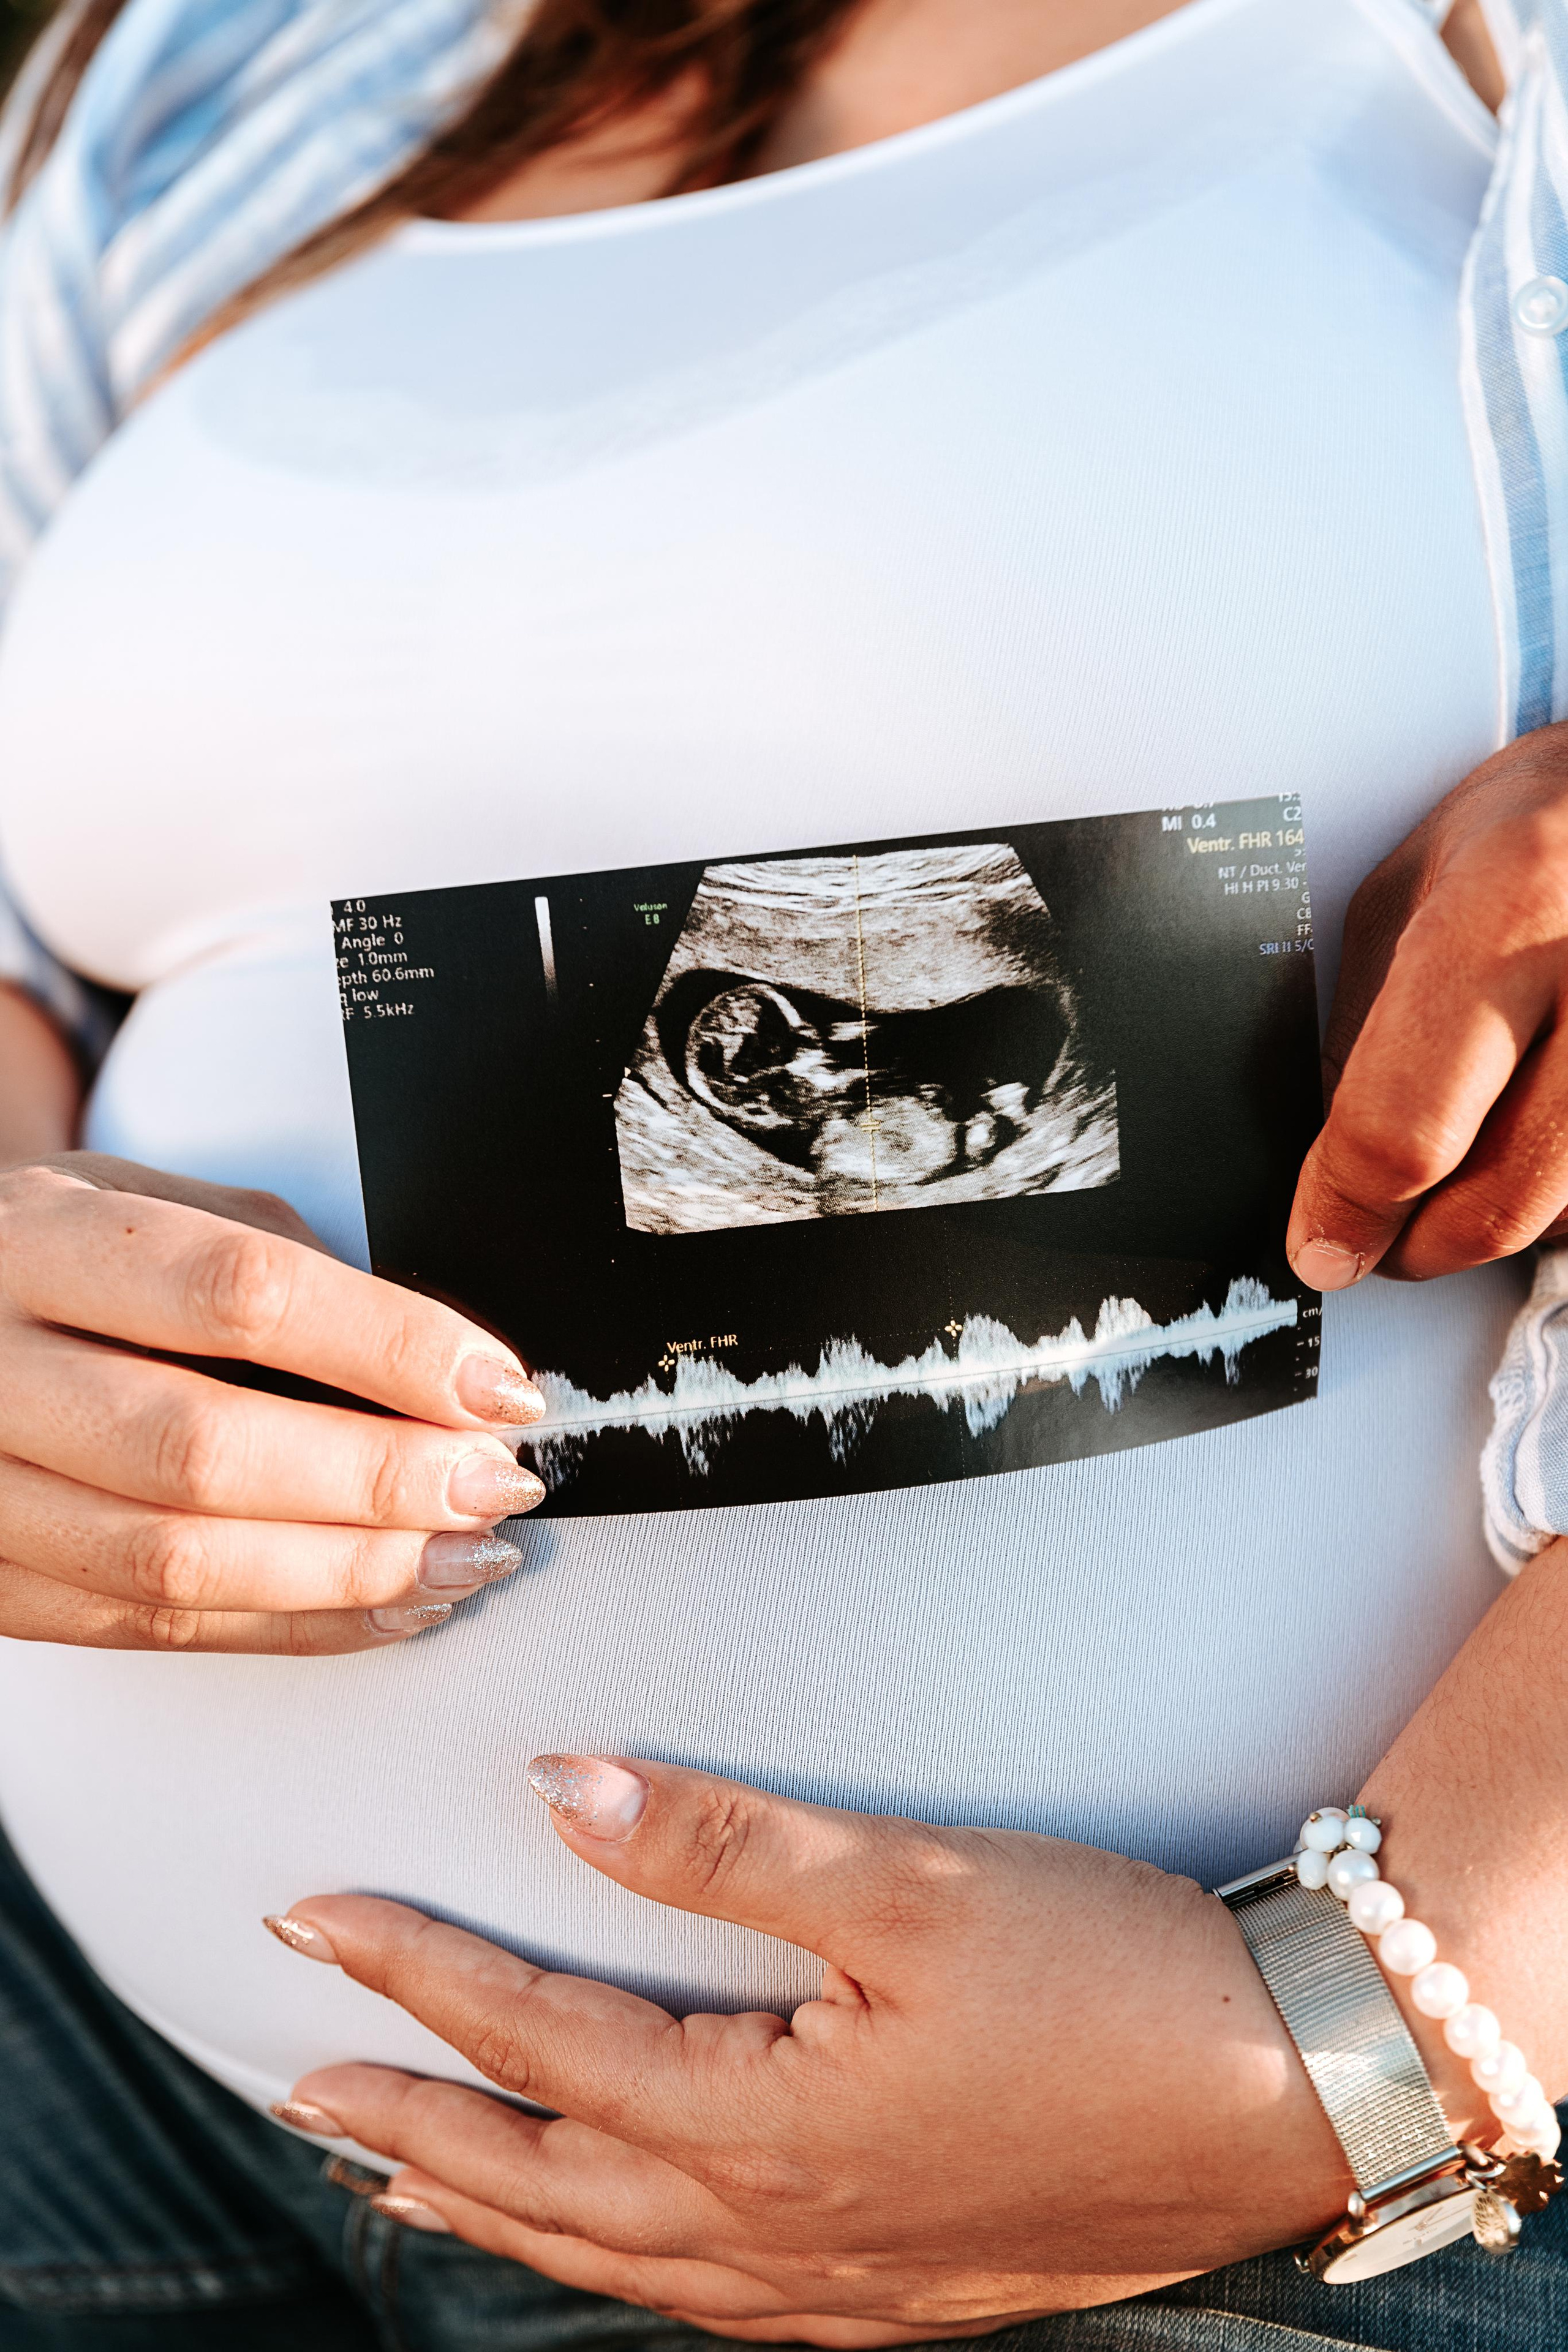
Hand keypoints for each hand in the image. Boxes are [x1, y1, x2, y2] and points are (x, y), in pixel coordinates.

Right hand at [0, 1153, 545, 1652]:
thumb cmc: (60, 1255)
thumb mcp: (142, 1203)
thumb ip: (270, 1261)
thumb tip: (432, 1365)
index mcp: (39, 1241)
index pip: (237, 1293)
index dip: (386, 1346)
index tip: (494, 1382)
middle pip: (203, 1449)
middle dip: (380, 1479)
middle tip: (494, 1482)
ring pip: (177, 1563)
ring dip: (353, 1572)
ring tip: (469, 1557)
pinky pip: (154, 1630)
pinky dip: (295, 1626)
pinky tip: (391, 1603)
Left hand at [272, 1759, 1347, 2342]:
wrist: (1281, 2094)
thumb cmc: (1103, 1977)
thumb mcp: (910, 1882)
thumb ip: (725, 1839)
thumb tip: (562, 1789)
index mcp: (758, 2125)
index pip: (534, 2036)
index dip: (412, 1971)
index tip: (312, 1920)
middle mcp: (773, 2229)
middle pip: (537, 2178)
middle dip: (407, 2122)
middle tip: (302, 2085)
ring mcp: (835, 2280)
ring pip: (606, 2259)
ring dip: (489, 2206)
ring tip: (399, 2174)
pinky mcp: (896, 2292)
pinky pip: (700, 2301)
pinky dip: (609, 2267)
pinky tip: (605, 2244)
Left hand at [1289, 724, 1567, 1287]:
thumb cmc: (1534, 826)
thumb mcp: (1410, 893)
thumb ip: (1364, 1029)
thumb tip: (1329, 1170)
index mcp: (1510, 903)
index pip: (1407, 1124)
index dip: (1348, 1211)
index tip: (1322, 1245)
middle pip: (1501, 1198)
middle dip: (1417, 1247)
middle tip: (1375, 1238)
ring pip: (1566, 1215)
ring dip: (1497, 1229)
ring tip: (1454, 1183)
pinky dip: (1561, 1204)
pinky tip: (1533, 1154)